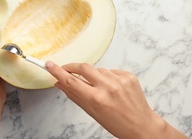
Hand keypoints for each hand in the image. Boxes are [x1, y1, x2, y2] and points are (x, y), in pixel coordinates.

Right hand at [46, 62, 186, 138]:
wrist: (141, 126)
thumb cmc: (116, 124)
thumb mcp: (91, 112)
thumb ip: (74, 95)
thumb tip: (59, 84)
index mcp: (96, 98)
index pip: (71, 80)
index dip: (58, 71)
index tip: (49, 65)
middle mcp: (108, 87)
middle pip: (83, 67)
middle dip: (72, 67)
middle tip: (67, 69)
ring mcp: (119, 80)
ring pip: (98, 69)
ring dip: (93, 75)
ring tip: (99, 88)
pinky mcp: (128, 76)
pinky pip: (111, 70)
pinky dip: (107, 77)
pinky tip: (112, 88)